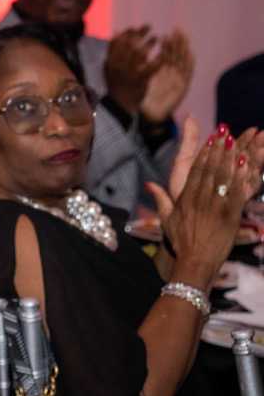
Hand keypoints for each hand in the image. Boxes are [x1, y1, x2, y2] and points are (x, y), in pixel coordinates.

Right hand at [103, 26, 161, 111]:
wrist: (121, 104)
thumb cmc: (117, 83)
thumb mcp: (110, 66)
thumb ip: (113, 50)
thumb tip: (117, 32)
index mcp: (109, 62)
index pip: (116, 42)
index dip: (126, 33)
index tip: (134, 28)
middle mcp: (117, 66)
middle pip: (128, 45)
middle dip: (139, 34)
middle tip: (148, 26)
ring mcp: (128, 74)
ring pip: (139, 54)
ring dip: (149, 44)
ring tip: (157, 37)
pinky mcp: (140, 81)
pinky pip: (151, 68)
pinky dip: (158, 60)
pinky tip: (164, 55)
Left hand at [138, 30, 193, 122]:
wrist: (147, 114)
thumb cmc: (143, 96)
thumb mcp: (141, 77)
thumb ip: (142, 65)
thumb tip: (136, 47)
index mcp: (162, 71)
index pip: (167, 55)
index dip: (168, 45)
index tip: (166, 33)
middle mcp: (172, 74)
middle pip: (177, 55)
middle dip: (178, 42)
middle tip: (177, 29)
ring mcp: (178, 80)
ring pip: (183, 61)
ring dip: (184, 49)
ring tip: (182, 38)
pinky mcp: (183, 88)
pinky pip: (188, 74)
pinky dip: (189, 63)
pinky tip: (190, 54)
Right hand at [149, 126, 256, 288]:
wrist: (194, 262)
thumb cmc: (181, 243)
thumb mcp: (167, 220)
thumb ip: (161, 200)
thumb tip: (150, 185)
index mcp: (185, 199)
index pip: (195, 171)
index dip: (204, 153)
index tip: (211, 140)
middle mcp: (199, 200)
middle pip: (210, 170)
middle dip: (218, 150)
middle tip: (226, 133)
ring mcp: (214, 208)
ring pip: (223, 178)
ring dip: (230, 159)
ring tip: (237, 143)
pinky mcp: (229, 217)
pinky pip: (236, 194)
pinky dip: (241, 178)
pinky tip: (247, 166)